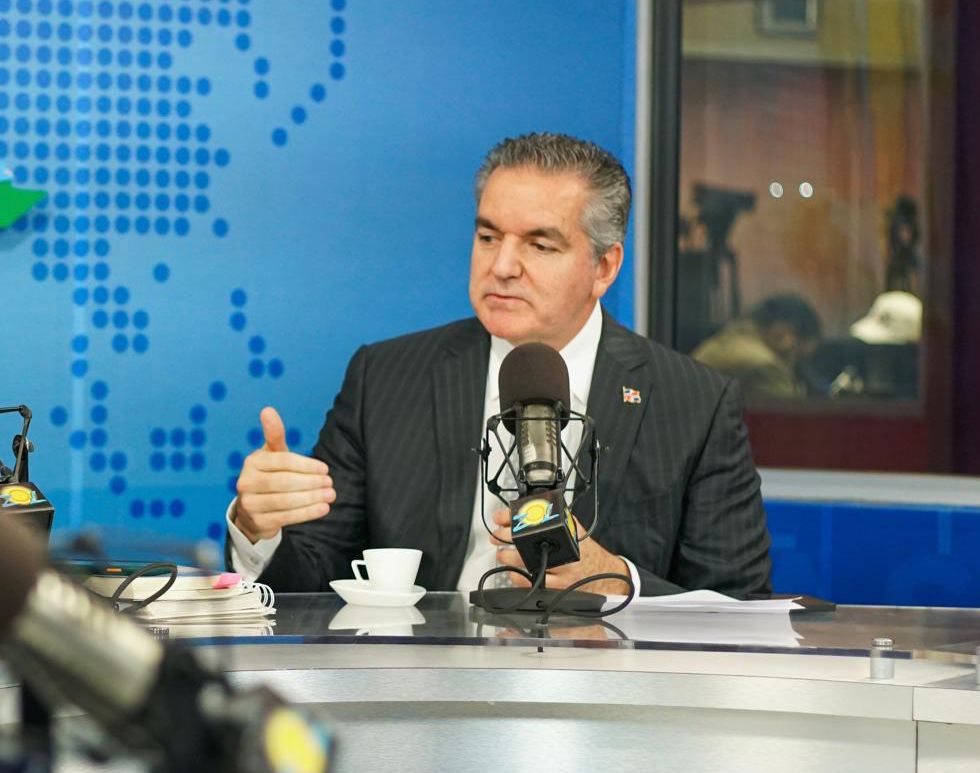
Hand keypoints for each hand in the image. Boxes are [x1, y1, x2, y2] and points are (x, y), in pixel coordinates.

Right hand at [233, 407, 335, 542]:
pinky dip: (307, 513)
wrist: (253, 510)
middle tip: (330, 483)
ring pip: (286, 501)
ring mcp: (250, 504)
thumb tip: (268, 410)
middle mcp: (246, 482)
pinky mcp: (258, 522)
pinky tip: (323, 508)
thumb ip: (275, 435)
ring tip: (330, 495)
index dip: (306, 465)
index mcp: (253, 462)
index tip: (325, 469)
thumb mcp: (272, 455)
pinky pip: (286, 518)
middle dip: (311, 483)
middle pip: (284, 482)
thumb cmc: (269, 475)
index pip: (283, 461)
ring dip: (311, 498)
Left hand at [490, 508, 631, 595]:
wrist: (605, 573)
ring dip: (508, 558)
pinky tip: (514, 572)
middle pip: (527, 540)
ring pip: (526, 562)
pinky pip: (531, 582)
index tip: (500, 516)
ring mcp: (561, 568)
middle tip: (497, 536)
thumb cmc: (587, 551)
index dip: (513, 516)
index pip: (536, 517)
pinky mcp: (558, 586)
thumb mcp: (574, 528)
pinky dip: (518, 577)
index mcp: (567, 529)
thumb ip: (555, 519)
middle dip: (505, 537)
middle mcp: (564, 548)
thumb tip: (526, 510)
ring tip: (502, 554)